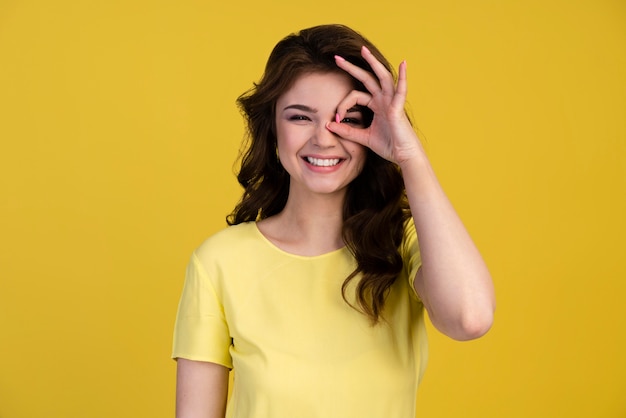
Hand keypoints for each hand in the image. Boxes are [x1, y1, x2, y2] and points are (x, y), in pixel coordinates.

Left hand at [327, 46, 421, 164]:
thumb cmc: (388, 146)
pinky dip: (403, 77)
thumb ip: (347, 131)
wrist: (403, 156)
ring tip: (363, 50)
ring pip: (382, 77)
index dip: (342, 105)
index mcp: (376, 105)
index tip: (335, 119)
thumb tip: (328, 125)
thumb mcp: (363, 137)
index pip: (355, 96)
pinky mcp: (398, 108)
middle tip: (336, 58)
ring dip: (373, 63)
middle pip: (366, 78)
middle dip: (351, 68)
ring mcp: (391, 102)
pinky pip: (401, 90)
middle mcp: (383, 100)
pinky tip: (404, 63)